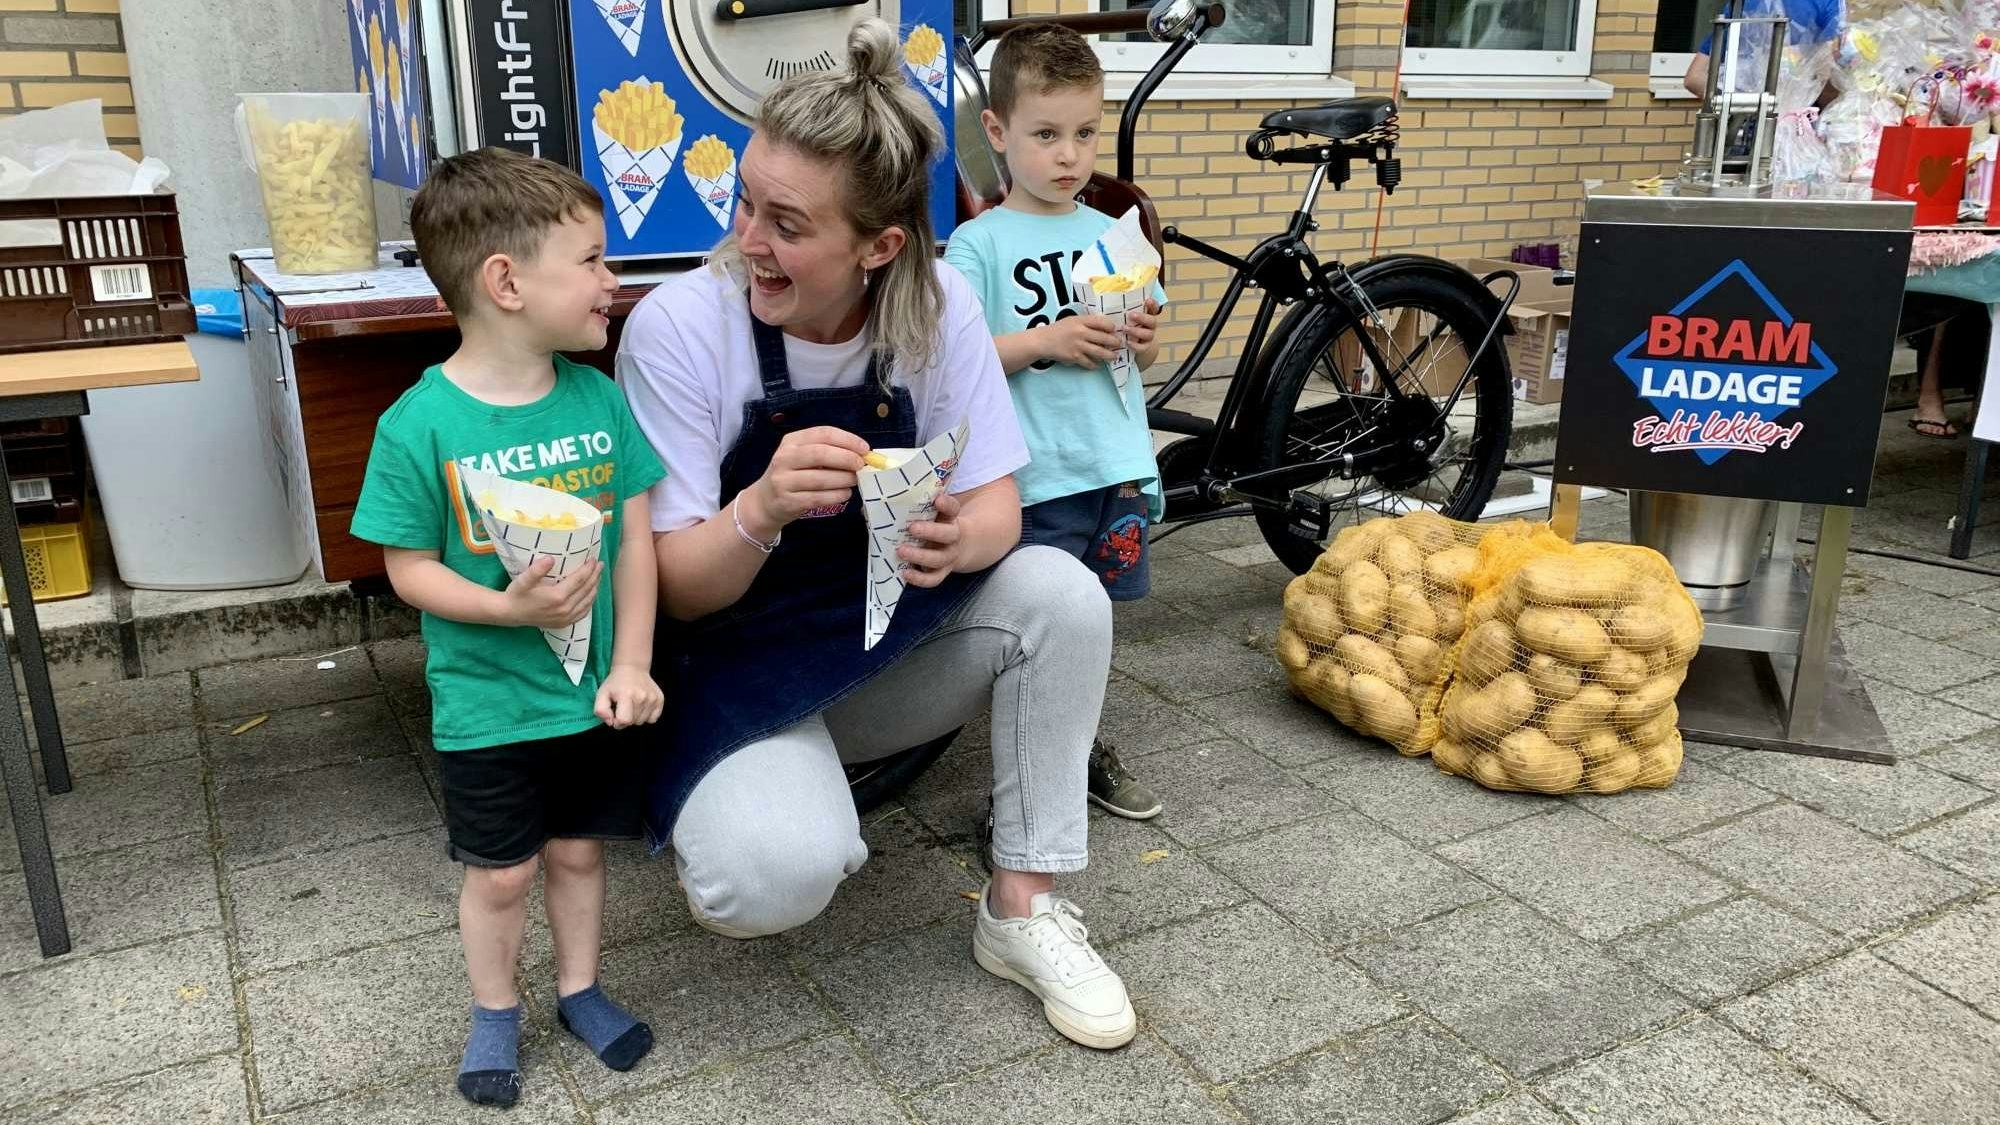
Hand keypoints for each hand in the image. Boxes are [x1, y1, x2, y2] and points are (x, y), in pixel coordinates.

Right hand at [499, 555, 600, 629]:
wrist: (510, 614)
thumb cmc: (517, 594)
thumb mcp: (523, 580)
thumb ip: (537, 569)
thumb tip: (551, 558)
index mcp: (557, 597)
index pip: (580, 579)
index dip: (589, 568)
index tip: (594, 559)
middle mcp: (565, 609)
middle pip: (587, 589)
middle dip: (595, 575)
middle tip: (600, 564)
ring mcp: (566, 618)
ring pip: (588, 601)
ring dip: (595, 587)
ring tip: (598, 575)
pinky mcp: (565, 623)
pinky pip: (583, 612)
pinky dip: (590, 601)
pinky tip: (591, 594)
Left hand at [595, 663, 663, 727]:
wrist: (633, 668)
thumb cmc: (616, 683)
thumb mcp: (601, 694)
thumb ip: (601, 711)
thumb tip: (611, 722)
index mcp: (626, 695)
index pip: (624, 720)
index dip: (617, 721)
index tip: (615, 714)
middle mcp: (642, 697)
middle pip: (633, 722)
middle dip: (626, 719)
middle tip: (623, 708)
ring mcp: (653, 698)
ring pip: (642, 722)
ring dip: (635, 717)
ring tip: (632, 705)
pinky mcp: (660, 699)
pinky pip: (653, 719)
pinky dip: (646, 716)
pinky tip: (641, 706)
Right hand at [746, 425, 870, 531]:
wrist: (764, 501)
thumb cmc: (792, 475)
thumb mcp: (802, 456)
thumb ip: (827, 451)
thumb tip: (861, 454)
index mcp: (791, 441)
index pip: (823, 433)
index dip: (847, 439)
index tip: (865, 449)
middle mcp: (784, 458)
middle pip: (821, 453)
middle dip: (847, 458)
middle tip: (861, 465)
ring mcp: (784, 481)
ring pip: (821, 478)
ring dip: (844, 479)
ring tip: (854, 481)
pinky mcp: (788, 502)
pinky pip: (818, 498)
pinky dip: (837, 495)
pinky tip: (845, 493)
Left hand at [899, 489, 963, 588]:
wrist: (956, 546)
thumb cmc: (933, 524)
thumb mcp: (927, 514)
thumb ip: (906, 508)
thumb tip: (867, 507)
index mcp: (949, 518)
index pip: (953, 508)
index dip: (947, 504)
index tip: (937, 499)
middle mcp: (952, 537)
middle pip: (949, 534)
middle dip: (931, 531)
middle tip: (912, 527)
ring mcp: (948, 556)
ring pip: (939, 559)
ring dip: (920, 556)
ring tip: (901, 551)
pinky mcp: (942, 572)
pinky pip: (933, 579)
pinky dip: (920, 579)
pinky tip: (905, 573)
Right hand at [1039, 314, 1119, 367]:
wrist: (1043, 341)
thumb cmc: (1059, 329)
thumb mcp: (1073, 320)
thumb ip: (1087, 322)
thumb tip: (1106, 328)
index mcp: (1081, 321)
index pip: (1103, 323)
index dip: (1112, 327)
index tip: (1114, 331)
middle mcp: (1081, 332)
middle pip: (1105, 338)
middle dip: (1115, 343)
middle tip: (1119, 345)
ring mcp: (1078, 346)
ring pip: (1100, 352)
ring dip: (1110, 356)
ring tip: (1114, 357)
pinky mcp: (1074, 357)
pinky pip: (1089, 362)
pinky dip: (1095, 364)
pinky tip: (1098, 364)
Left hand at [1122, 299, 1160, 351]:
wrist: (1132, 346)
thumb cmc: (1127, 327)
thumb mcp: (1126, 317)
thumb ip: (1123, 310)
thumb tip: (1108, 299)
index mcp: (1147, 316)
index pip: (1154, 308)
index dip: (1153, 304)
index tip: (1148, 300)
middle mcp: (1150, 326)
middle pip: (1152, 321)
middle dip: (1142, 317)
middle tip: (1131, 315)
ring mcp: (1149, 337)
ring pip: (1148, 334)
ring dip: (1136, 331)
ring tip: (1124, 329)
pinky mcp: (1145, 348)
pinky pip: (1143, 347)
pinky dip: (1135, 345)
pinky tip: (1127, 342)